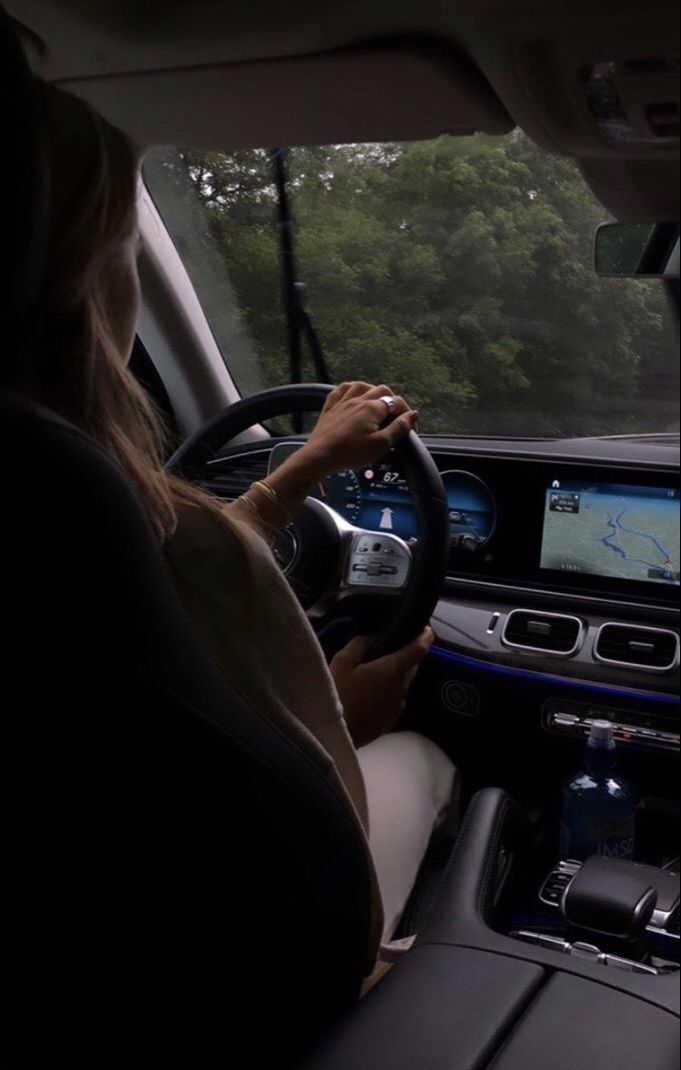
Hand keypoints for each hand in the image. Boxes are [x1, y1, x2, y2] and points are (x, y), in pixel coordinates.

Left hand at [301, 381, 418, 478]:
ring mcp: (342, 402)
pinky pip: (340, 390)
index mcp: (372, 408)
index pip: (397, 403)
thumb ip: (399, 428)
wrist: (320, 457)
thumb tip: (412, 415)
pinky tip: (352, 395)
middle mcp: (358, 400)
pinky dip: (349, 389)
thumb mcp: (381, 444)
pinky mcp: (330, 408)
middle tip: (396, 416)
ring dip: (372, 391)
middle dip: (393, 400)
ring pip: (361, 385)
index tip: (411, 428)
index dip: (408, 414)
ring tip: (378, 403)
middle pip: (381, 390)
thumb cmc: (350, 453)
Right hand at [330, 627, 433, 747]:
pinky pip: (394, 701)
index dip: (425, 637)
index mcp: (393, 670)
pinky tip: (368, 696)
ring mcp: (398, 707)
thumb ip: (359, 645)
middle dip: (405, 657)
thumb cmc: (338, 693)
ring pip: (402, 685)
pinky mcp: (391, 721)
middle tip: (386, 652)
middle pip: (411, 668)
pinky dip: (387, 694)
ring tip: (372, 676)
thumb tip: (370, 640)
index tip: (426, 630)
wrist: (334, 734)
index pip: (419, 650)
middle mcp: (401, 688)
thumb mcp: (342, 662)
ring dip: (394, 677)